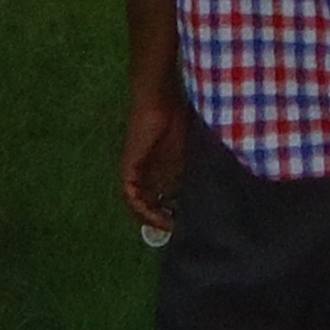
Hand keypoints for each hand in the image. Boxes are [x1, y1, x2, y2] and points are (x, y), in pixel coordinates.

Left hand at [120, 85, 188, 231]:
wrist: (160, 100)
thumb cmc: (178, 118)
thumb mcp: (188, 152)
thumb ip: (189, 172)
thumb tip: (201, 195)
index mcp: (162, 166)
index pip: (165, 195)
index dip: (175, 209)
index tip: (188, 220)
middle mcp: (147, 172)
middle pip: (153, 201)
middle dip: (164, 218)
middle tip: (179, 230)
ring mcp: (136, 170)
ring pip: (140, 203)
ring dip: (152, 217)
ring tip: (168, 227)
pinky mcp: (129, 168)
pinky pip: (131, 196)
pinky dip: (142, 209)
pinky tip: (156, 217)